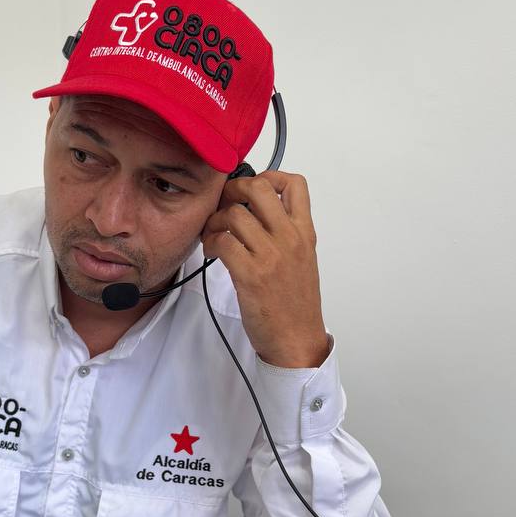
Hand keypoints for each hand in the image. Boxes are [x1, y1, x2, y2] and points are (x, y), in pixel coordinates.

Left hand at [201, 170, 330, 368]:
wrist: (297, 339)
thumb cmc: (296, 305)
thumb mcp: (302, 260)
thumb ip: (285, 234)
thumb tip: (257, 212)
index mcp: (304, 233)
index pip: (295, 184)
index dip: (269, 176)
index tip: (252, 189)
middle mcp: (289, 239)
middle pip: (258, 188)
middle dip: (233, 190)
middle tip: (224, 205)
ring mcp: (271, 255)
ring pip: (234, 214)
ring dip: (215, 221)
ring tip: (213, 235)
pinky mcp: (250, 274)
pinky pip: (223, 242)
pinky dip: (210, 243)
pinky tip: (212, 252)